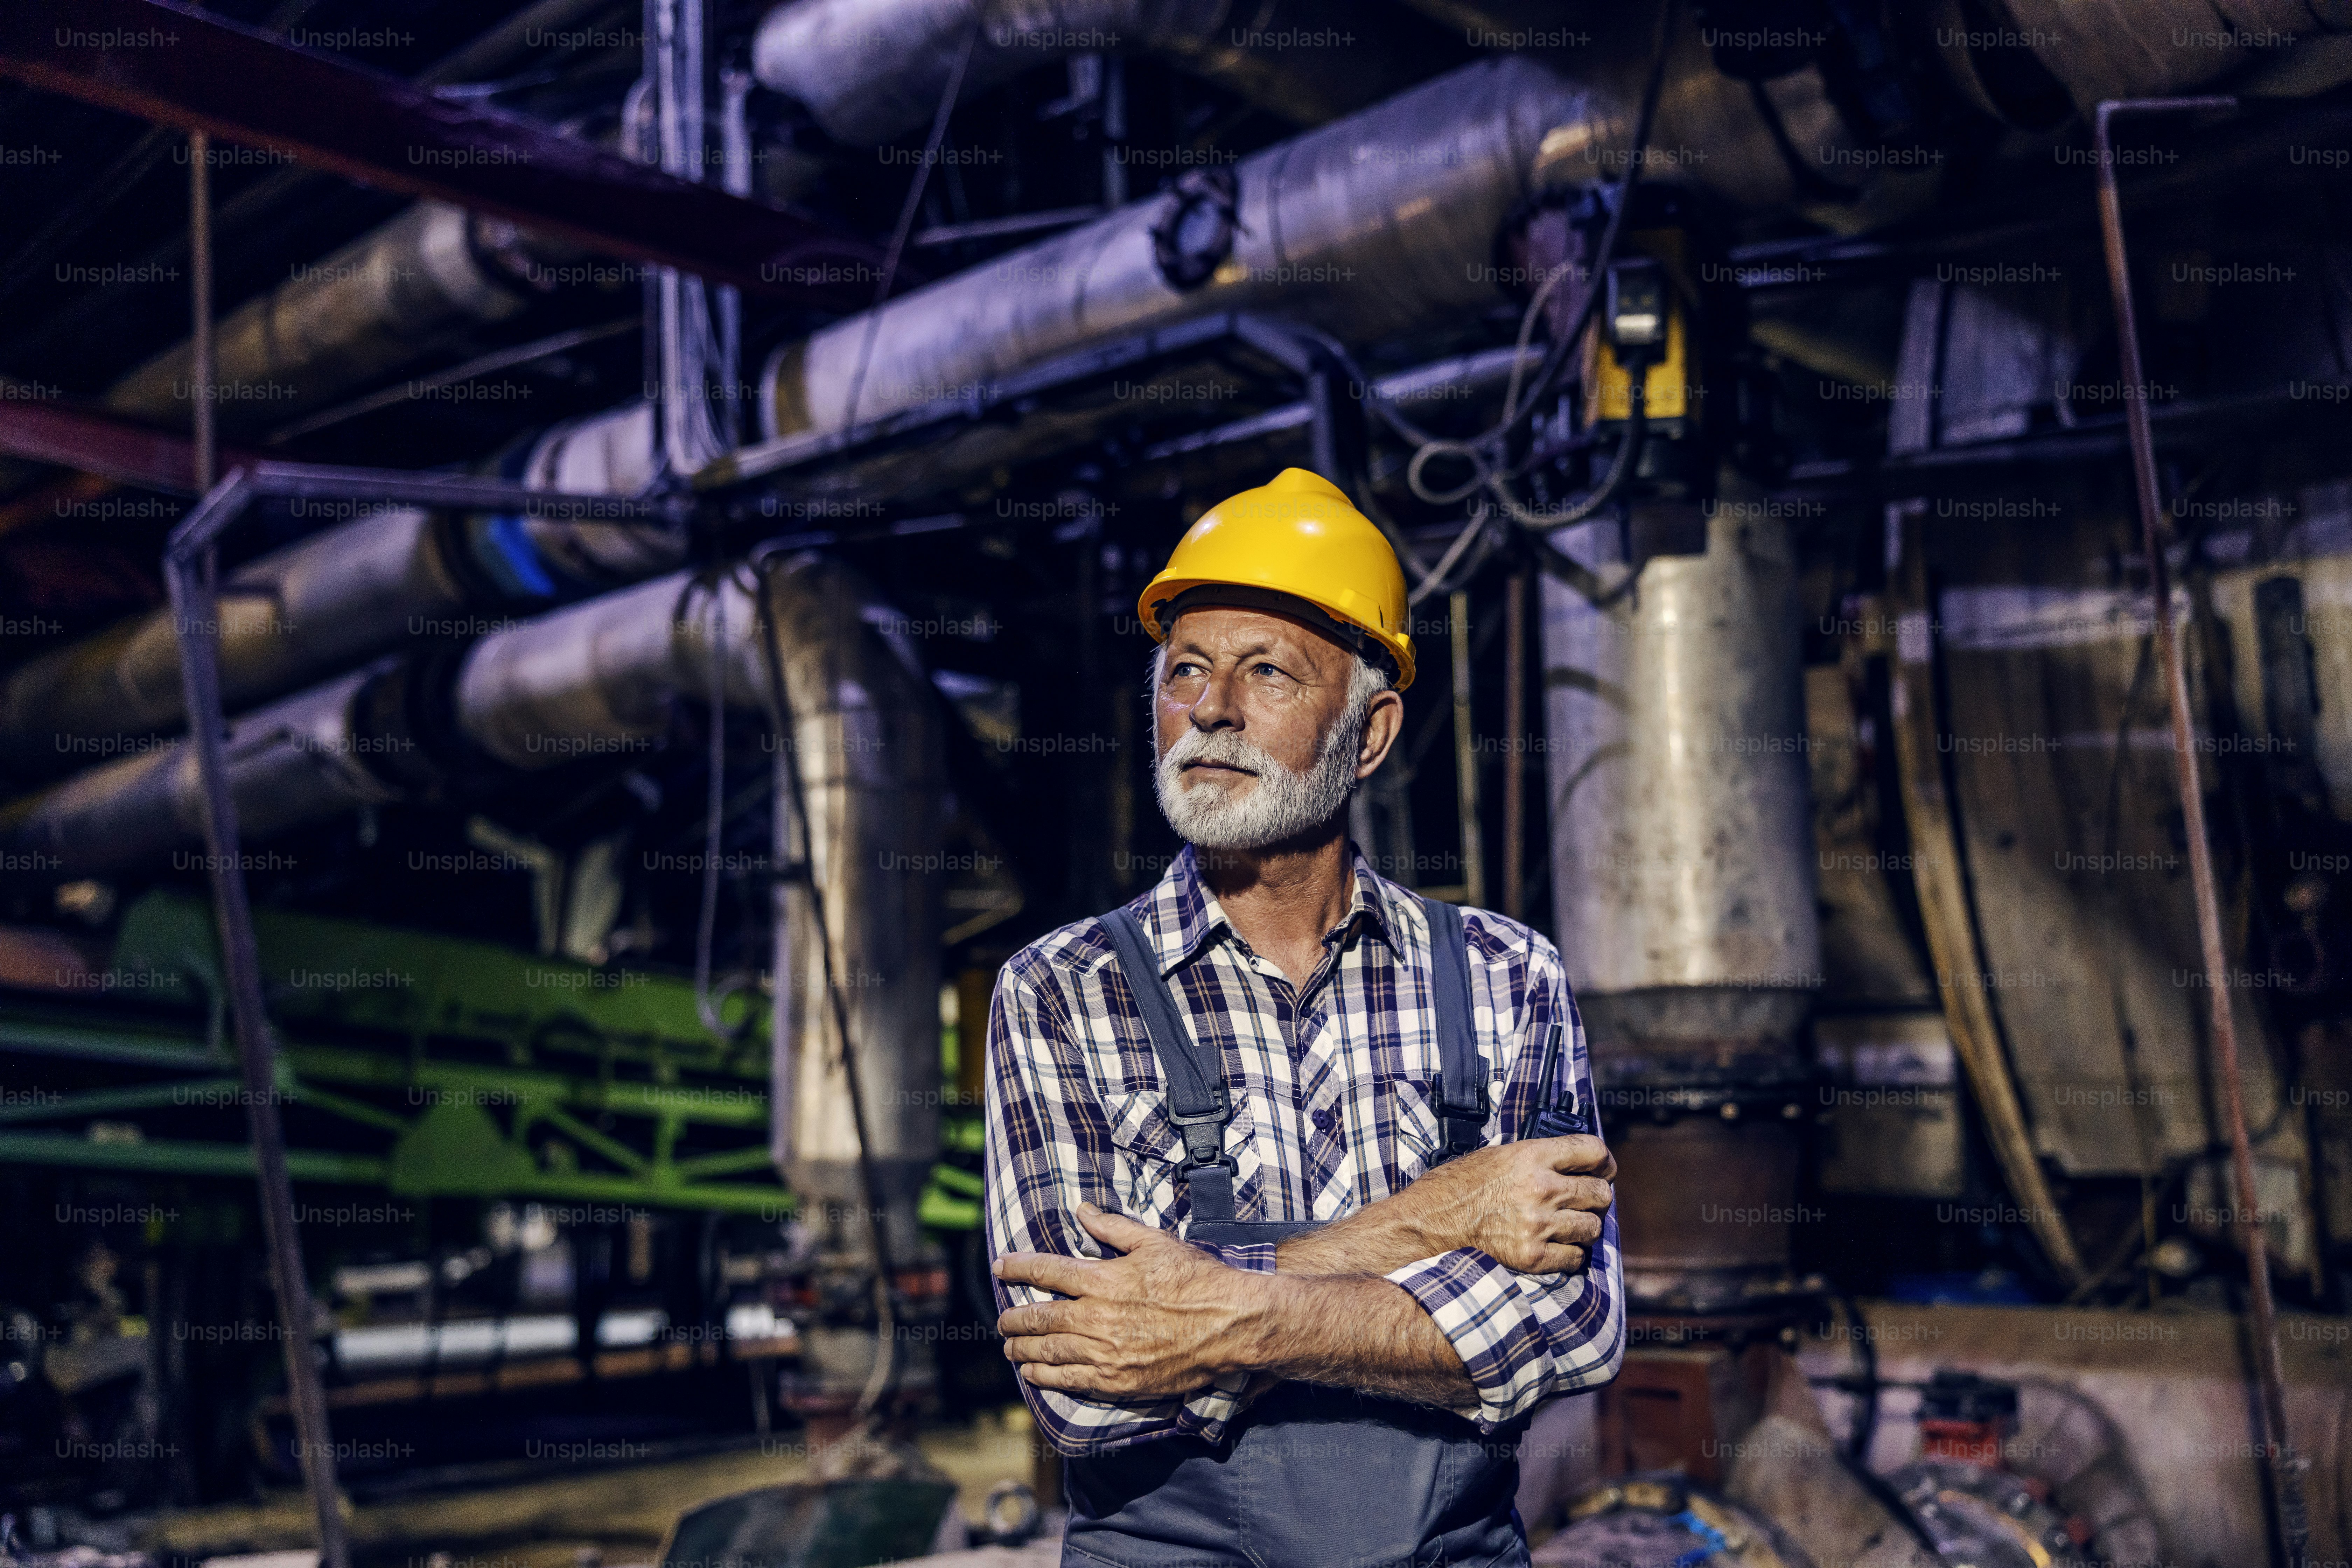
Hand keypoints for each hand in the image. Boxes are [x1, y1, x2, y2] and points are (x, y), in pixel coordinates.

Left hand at [994, 1202, 1269, 1397]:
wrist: (1229, 1325)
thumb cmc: (1196, 1279)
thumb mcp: (1155, 1242)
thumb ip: (1113, 1227)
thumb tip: (1081, 1211)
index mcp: (1102, 1279)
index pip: (1046, 1271)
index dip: (1018, 1268)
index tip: (1000, 1267)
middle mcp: (1096, 1317)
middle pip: (1039, 1317)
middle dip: (1014, 1319)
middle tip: (1002, 1321)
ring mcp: (1105, 1352)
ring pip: (1048, 1352)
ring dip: (1023, 1350)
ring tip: (1010, 1348)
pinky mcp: (1117, 1381)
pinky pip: (1069, 1380)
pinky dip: (1045, 1377)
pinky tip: (1033, 1376)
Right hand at [1392, 1135, 1614, 1273]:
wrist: (1432, 1221)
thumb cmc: (1461, 1185)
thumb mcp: (1500, 1156)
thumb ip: (1539, 1159)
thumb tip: (1575, 1166)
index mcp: (1532, 1156)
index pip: (1593, 1151)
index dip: (1605, 1161)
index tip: (1604, 1169)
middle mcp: (1541, 1188)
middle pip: (1600, 1192)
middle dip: (1597, 1197)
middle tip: (1585, 1202)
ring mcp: (1538, 1224)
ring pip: (1592, 1227)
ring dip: (1585, 1227)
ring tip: (1569, 1226)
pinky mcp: (1533, 1256)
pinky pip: (1576, 1258)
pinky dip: (1571, 1255)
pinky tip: (1558, 1247)